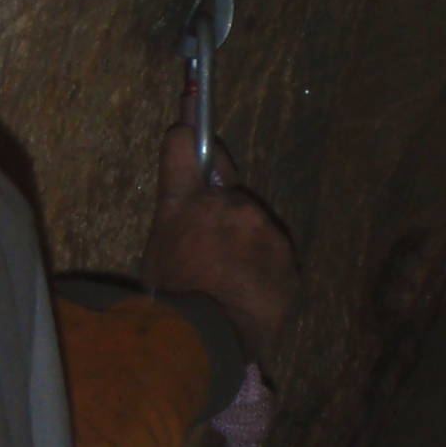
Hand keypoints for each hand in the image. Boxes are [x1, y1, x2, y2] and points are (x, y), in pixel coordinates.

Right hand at [142, 110, 296, 366]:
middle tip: (202, 254)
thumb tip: (178, 137)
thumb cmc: (173, 295)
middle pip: (229, 198)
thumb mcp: (156, 243)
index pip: (191, 147)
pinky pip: (273, 260)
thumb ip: (174, 195)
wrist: (207, 341)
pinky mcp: (289, 266)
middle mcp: (235, 207)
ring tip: (223, 282)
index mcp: (192, 201)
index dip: (192, 132)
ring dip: (244, 246)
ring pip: (255, 230)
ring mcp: (267, 235)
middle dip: (220, 216)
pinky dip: (262, 271)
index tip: (192, 106)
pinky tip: (245, 294)